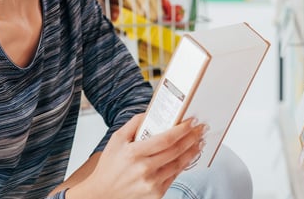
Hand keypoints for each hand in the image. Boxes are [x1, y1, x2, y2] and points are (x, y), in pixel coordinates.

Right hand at [67, 113, 205, 198]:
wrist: (103, 194)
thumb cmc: (109, 166)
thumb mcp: (116, 140)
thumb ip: (133, 124)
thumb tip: (150, 112)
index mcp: (133, 153)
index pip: (165, 139)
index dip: (181, 130)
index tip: (191, 121)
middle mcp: (144, 169)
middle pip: (176, 151)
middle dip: (192, 137)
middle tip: (201, 128)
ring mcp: (151, 184)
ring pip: (179, 165)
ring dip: (192, 151)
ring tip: (199, 141)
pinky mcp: (156, 194)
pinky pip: (173, 177)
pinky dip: (183, 165)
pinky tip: (188, 156)